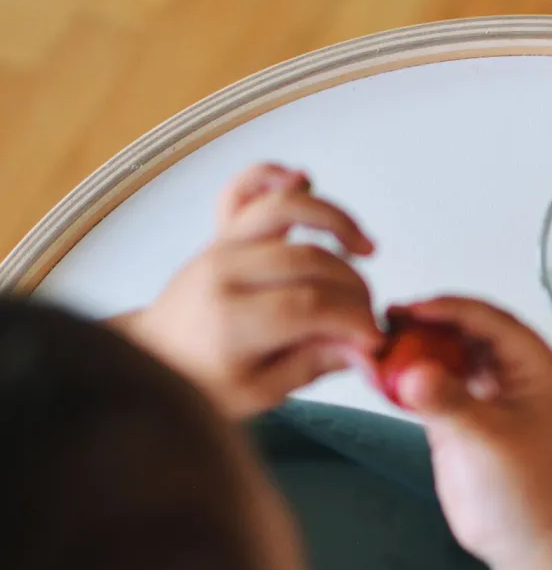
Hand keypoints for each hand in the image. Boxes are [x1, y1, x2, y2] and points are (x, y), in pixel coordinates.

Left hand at [117, 164, 380, 417]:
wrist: (158, 359)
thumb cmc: (206, 381)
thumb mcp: (261, 392)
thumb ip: (314, 364)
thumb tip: (365, 351)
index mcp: (231, 320)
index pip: (311, 306)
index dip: (354, 320)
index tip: (376, 339)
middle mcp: (225, 273)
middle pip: (310, 261)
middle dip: (354, 288)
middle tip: (369, 315)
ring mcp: (221, 246)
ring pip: (284, 208)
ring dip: (335, 220)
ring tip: (365, 248)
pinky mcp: (221, 234)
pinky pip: (245, 189)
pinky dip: (275, 177)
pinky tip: (306, 182)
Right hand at [387, 297, 551, 569]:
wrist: (528, 543)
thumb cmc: (527, 494)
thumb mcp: (490, 444)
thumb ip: (450, 404)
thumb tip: (411, 370)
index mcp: (539, 371)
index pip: (494, 323)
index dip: (453, 309)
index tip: (413, 309)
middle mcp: (515, 376)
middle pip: (469, 332)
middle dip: (430, 324)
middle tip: (387, 320)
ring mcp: (488, 395)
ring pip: (451, 355)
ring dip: (418, 347)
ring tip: (378, 341)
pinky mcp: (464, 416)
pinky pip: (437, 383)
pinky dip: (412, 376)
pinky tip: (383, 371)